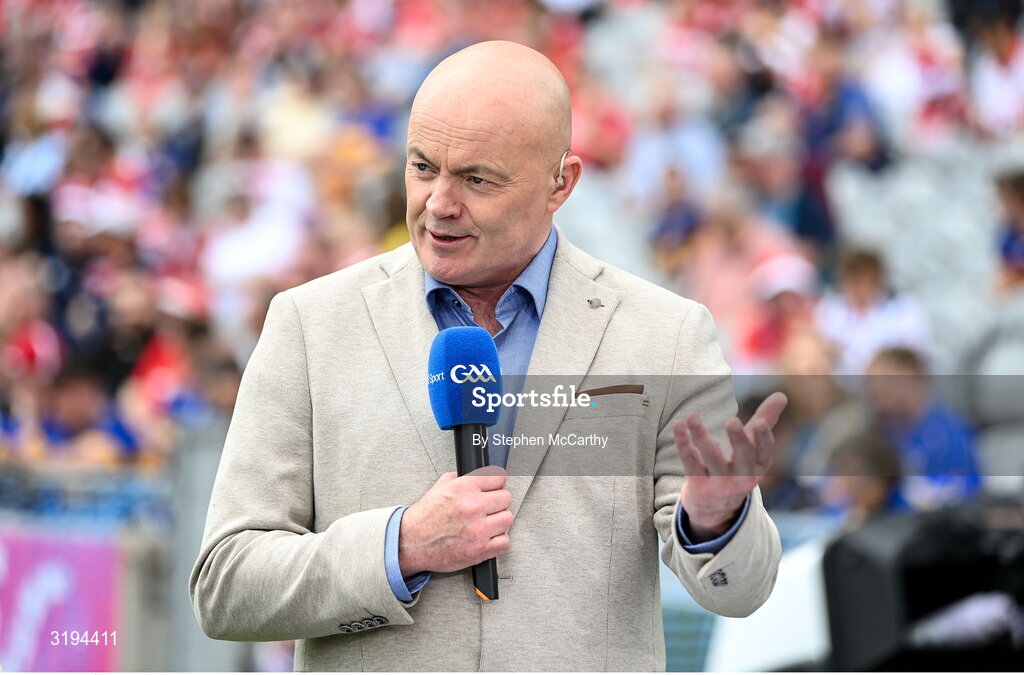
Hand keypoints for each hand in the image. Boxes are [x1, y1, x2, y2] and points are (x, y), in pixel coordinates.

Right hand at [399, 466, 513, 575]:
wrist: (412, 542)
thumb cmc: (425, 517)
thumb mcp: (440, 486)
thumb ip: (462, 478)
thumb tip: (481, 475)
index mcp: (463, 488)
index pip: (499, 478)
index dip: (497, 482)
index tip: (496, 487)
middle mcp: (472, 507)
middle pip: (506, 498)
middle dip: (498, 502)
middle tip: (489, 507)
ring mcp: (478, 530)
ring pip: (508, 519)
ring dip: (499, 521)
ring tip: (488, 522)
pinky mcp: (480, 550)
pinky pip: (504, 541)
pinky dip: (498, 540)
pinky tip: (487, 537)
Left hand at [674, 392, 787, 541]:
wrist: (715, 509)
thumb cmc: (737, 467)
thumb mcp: (753, 448)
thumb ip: (766, 421)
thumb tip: (782, 394)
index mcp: (758, 465)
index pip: (764, 451)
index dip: (763, 438)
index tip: (759, 422)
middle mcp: (742, 476)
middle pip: (743, 457)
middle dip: (738, 439)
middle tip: (732, 421)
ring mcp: (720, 483)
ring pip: (712, 459)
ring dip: (701, 437)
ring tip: (692, 416)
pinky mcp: (699, 486)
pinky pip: (691, 464)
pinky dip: (684, 445)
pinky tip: (679, 427)